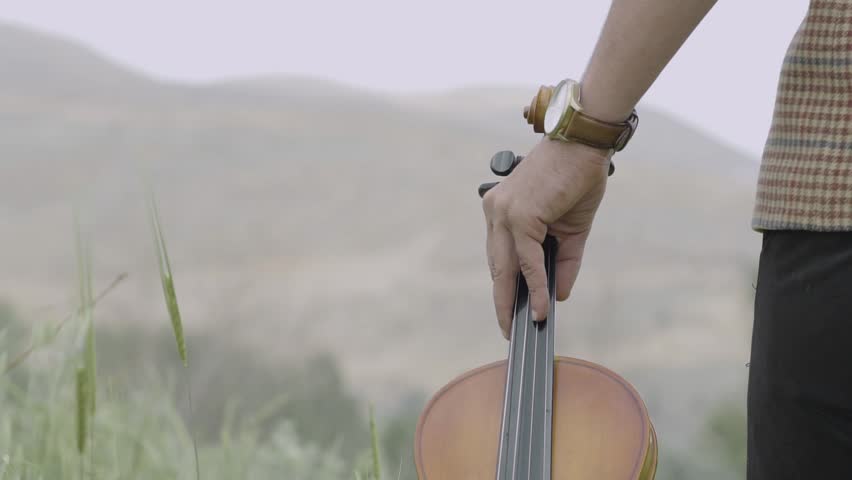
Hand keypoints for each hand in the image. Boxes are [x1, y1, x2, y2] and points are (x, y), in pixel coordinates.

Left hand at [482, 138, 609, 338]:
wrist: (584, 145)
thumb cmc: (577, 178)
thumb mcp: (571, 229)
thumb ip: (563, 262)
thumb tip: (558, 296)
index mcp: (501, 211)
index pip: (500, 256)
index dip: (505, 285)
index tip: (509, 310)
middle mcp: (496, 211)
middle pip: (497, 266)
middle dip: (503, 300)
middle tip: (509, 329)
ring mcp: (504, 213)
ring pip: (507, 268)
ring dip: (513, 301)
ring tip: (519, 327)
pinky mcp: (520, 216)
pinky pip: (527, 261)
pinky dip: (536, 286)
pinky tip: (542, 307)